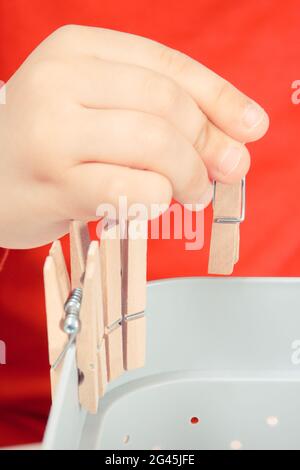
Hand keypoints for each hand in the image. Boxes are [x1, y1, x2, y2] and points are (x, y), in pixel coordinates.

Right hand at [0, 25, 268, 247]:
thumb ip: (158, 113)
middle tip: (222, 172)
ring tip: (192, 192)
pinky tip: (156, 203)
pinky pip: (135, 189)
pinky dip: (159, 199)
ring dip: (190, 175)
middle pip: (167, 105)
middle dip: (208, 145)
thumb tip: (236, 137)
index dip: (220, 99)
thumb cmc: (47, 145)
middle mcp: (61, 81)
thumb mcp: (96, 108)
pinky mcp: (56, 182)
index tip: (251, 127)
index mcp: (76, 49)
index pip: (168, 66)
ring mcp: (54, 132)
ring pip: (156, 144)